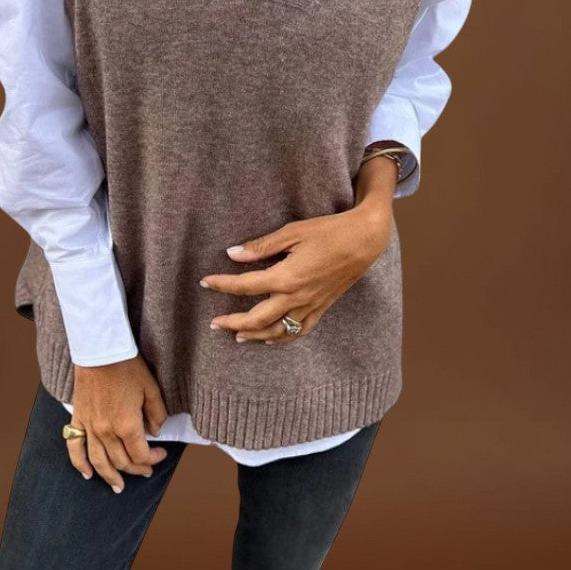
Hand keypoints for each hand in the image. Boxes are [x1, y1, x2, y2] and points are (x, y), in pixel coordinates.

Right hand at [66, 355, 169, 491]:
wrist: (100, 350)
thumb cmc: (128, 366)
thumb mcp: (151, 388)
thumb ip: (156, 414)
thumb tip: (155, 432)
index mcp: (127, 424)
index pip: (141, 454)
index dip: (153, 459)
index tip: (161, 454)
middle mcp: (106, 431)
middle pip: (121, 461)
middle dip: (136, 469)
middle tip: (146, 471)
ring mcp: (90, 426)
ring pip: (99, 461)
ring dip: (110, 476)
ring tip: (118, 486)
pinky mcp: (78, 419)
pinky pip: (75, 447)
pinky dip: (79, 464)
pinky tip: (87, 474)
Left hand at [200, 201, 392, 343]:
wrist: (364, 241)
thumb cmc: (329, 231)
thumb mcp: (292, 232)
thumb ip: (261, 247)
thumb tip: (232, 254)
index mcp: (286, 277)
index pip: (245, 286)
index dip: (222, 285)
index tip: (205, 283)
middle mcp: (296, 297)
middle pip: (256, 319)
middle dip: (232, 322)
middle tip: (214, 323)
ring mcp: (310, 306)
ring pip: (277, 331)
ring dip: (254, 336)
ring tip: (236, 336)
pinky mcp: (321, 308)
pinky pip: (299, 331)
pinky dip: (282, 338)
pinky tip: (271, 338)